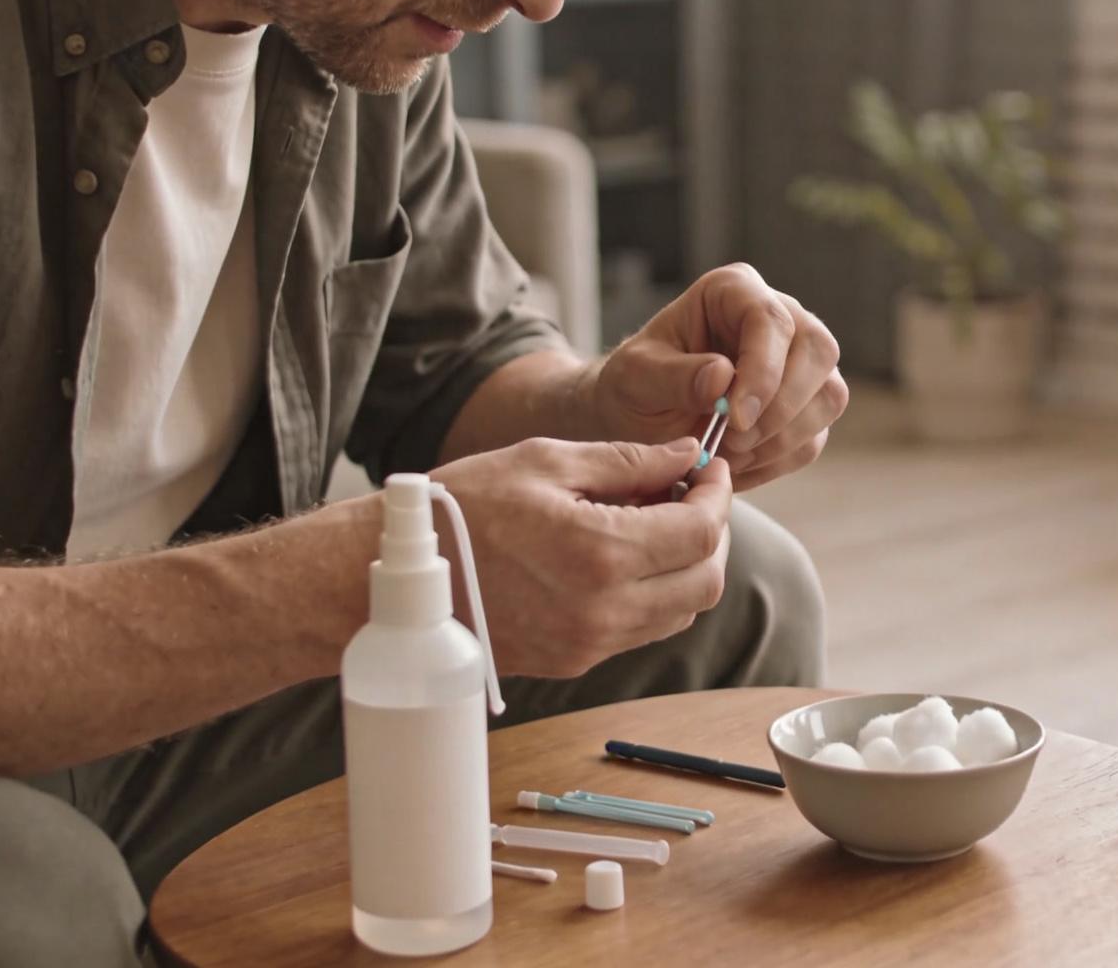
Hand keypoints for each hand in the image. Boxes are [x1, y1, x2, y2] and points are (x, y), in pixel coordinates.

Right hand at [430, 436, 731, 678]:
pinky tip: (627, 556)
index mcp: (600, 553)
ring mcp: (590, 644)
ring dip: (688, 567)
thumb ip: (628, 462)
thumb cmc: (463, 508)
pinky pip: (642, 629)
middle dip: (712, 534)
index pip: (701, 533)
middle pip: (706, 581)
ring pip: (681, 611)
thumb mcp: (546, 462)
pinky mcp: (575, 661)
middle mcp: (604, 610)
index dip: (717, 497)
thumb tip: (688, 456)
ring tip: (659, 522)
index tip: (711, 469)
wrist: (400, 577)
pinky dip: (655, 592)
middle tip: (694, 496)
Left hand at [592, 263, 848, 490]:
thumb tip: (722, 375)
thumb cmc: (635, 386)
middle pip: (819, 350)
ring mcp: (799, 363)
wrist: (642, 420)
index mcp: (732, 292)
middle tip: (735, 441)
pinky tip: (739, 462)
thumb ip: (672, 375)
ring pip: (829, 395)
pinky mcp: (806, 406)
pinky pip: (815, 436)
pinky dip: (779, 459)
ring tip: (730, 453)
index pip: (771, 319)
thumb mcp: (634, 378)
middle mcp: (778, 318)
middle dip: (782, 407)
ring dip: (783, 437)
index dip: (764, 370)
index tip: (735, 417)